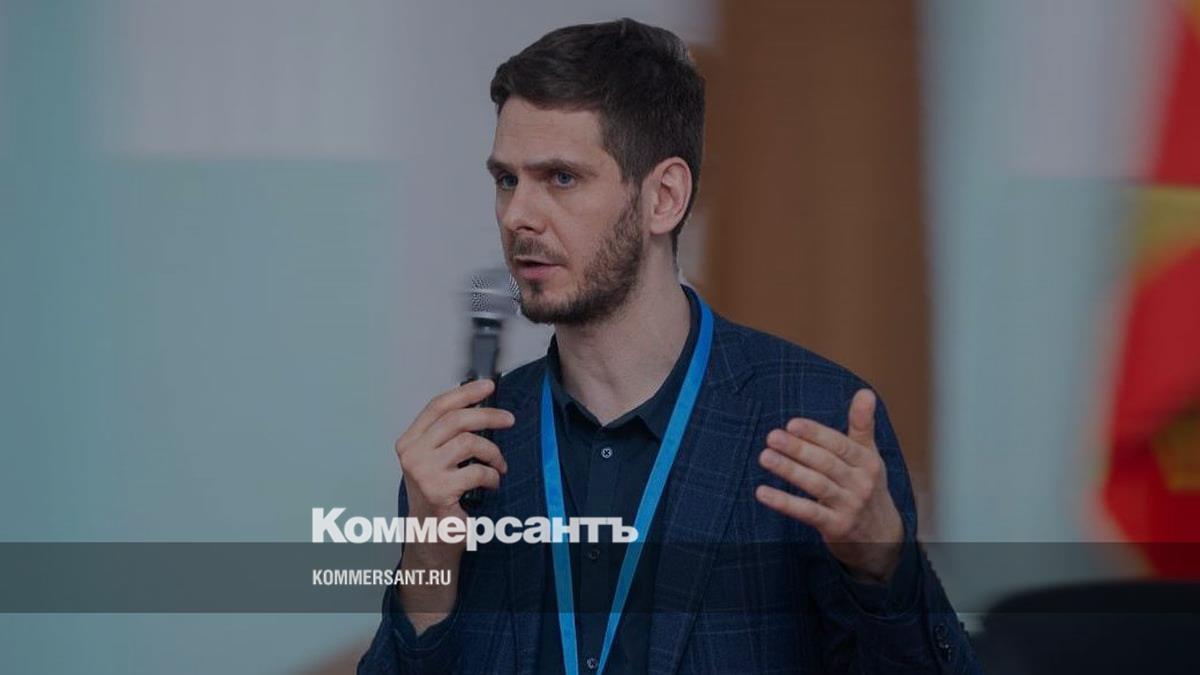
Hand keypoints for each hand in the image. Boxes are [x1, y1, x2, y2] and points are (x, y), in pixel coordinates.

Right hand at [395, 379, 513, 524]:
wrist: (431, 536)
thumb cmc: (438, 496)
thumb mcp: (437, 460)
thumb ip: (449, 436)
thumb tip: (481, 407)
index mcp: (410, 442)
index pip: (437, 406)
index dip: (465, 393)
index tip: (488, 387)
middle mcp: (412, 454)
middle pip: (456, 420)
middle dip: (488, 416)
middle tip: (508, 419)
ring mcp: (423, 472)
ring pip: (469, 442)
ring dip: (492, 453)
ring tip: (498, 465)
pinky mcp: (439, 490)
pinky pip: (477, 471)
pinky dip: (492, 476)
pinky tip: (492, 484)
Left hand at [754, 389, 903, 583]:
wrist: (882, 536)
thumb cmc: (867, 486)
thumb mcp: (869, 455)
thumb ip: (862, 424)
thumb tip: (865, 392)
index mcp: (867, 461)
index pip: (840, 444)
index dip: (816, 434)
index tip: (792, 424)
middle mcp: (861, 483)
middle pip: (826, 463)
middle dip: (798, 449)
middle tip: (772, 436)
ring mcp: (849, 506)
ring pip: (816, 485)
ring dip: (789, 470)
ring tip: (765, 457)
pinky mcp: (836, 527)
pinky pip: (807, 512)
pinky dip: (785, 502)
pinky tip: (763, 492)